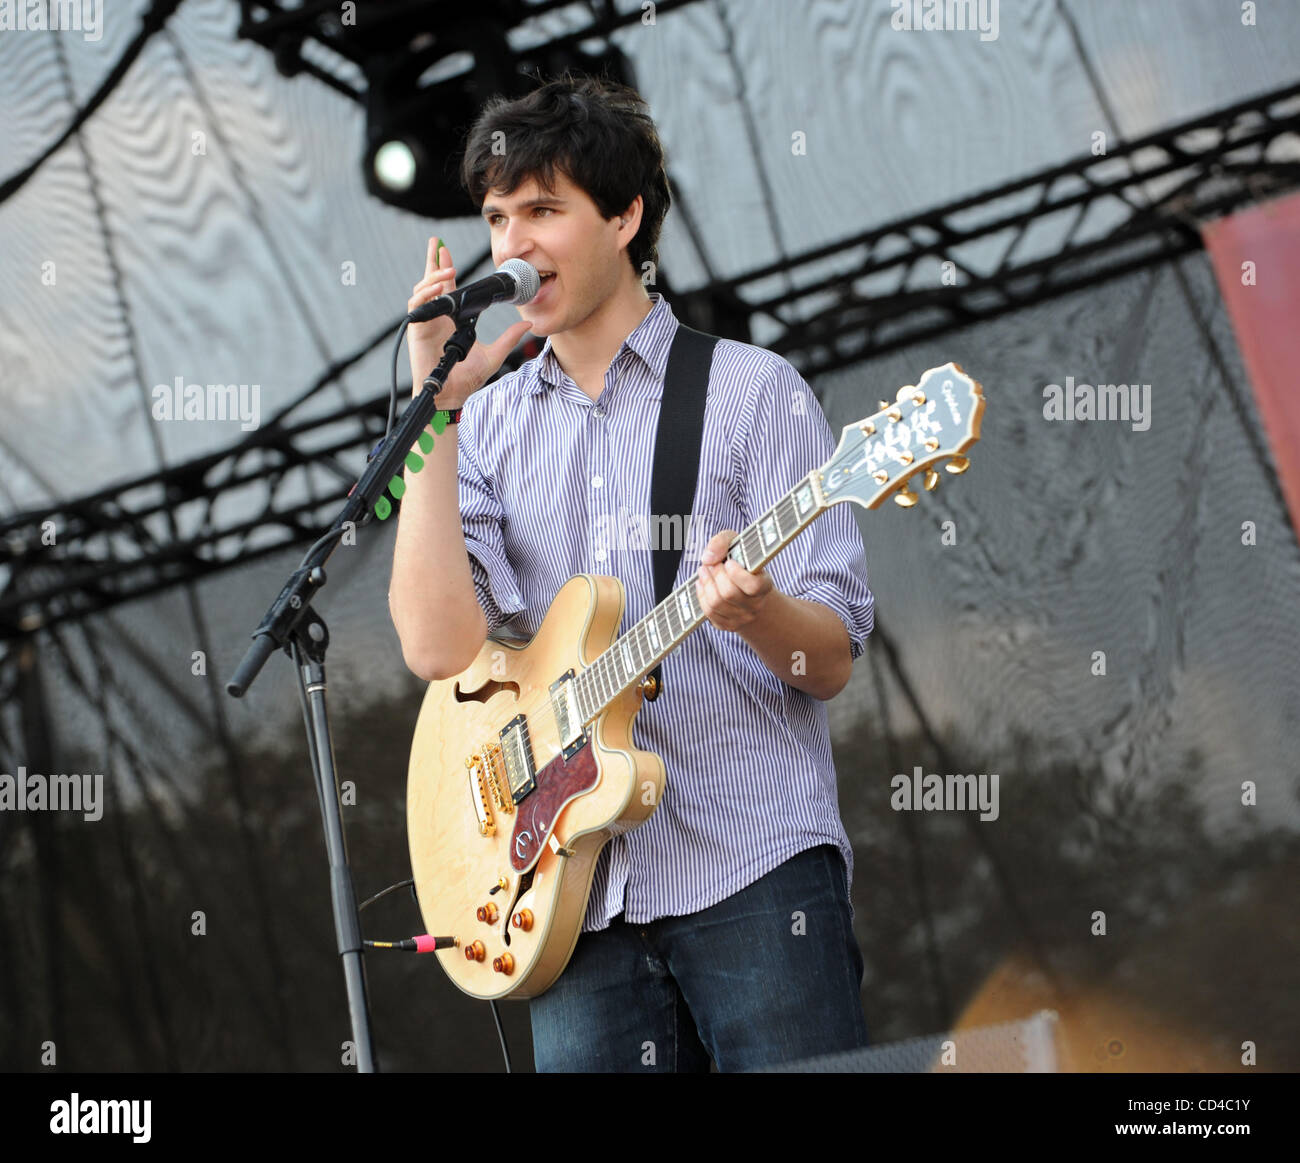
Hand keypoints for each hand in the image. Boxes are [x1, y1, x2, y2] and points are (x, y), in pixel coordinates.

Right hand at [407, 236, 533, 406]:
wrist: (451, 396)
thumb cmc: (467, 378)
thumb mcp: (494, 354)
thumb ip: (509, 338)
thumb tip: (528, 325)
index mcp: (451, 319)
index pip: (447, 288)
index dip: (444, 269)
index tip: (446, 250)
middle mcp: (436, 317)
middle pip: (430, 282)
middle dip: (432, 261)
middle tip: (437, 243)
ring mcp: (425, 323)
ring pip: (422, 291)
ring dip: (432, 277)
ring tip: (446, 269)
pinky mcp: (417, 331)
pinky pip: (416, 306)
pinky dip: (425, 294)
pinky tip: (436, 287)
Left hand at [695, 529, 773, 631]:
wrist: (748, 592)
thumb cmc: (742, 564)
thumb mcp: (738, 545)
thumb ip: (723, 541)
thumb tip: (708, 558)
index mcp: (765, 586)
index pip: (753, 586)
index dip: (737, 574)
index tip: (729, 562)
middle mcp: (756, 605)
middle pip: (729, 593)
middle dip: (716, 575)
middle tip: (712, 563)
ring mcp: (742, 618)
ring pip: (716, 603)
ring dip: (706, 583)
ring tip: (704, 570)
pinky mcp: (728, 625)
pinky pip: (709, 612)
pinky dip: (701, 595)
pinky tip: (702, 583)